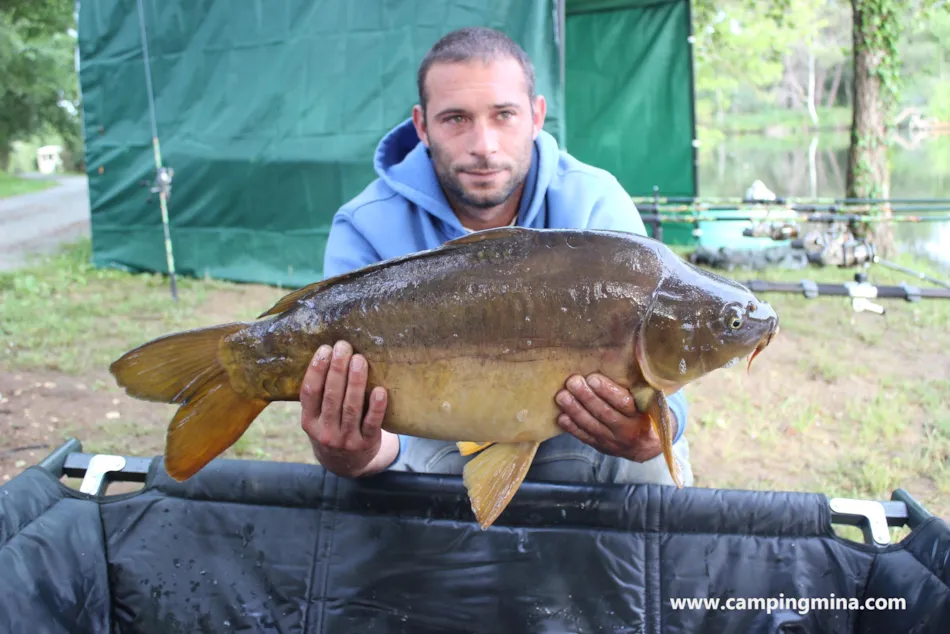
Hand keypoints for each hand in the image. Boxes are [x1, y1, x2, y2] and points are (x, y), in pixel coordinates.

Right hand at [300, 340, 395, 476]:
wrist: (346, 464)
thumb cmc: (332, 429)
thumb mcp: (317, 418)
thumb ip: (321, 395)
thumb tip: (331, 354)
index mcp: (309, 421)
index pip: (310, 392)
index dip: (316, 370)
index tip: (325, 349)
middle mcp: (325, 432)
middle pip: (331, 396)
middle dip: (338, 369)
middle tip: (344, 347)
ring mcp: (346, 440)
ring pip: (351, 407)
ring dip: (355, 382)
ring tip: (359, 360)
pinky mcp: (366, 443)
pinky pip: (372, 423)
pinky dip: (376, 407)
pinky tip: (381, 391)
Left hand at [554, 373, 674, 462]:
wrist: (648, 447)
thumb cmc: (648, 415)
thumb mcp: (651, 402)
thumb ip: (636, 388)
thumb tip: (617, 359)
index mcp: (642, 416)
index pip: (624, 403)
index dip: (607, 391)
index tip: (592, 378)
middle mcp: (627, 431)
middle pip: (604, 413)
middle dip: (586, 397)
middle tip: (573, 382)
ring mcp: (613, 441)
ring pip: (591, 425)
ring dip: (575, 410)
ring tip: (562, 396)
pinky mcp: (601, 446)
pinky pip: (585, 437)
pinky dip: (572, 427)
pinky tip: (561, 416)